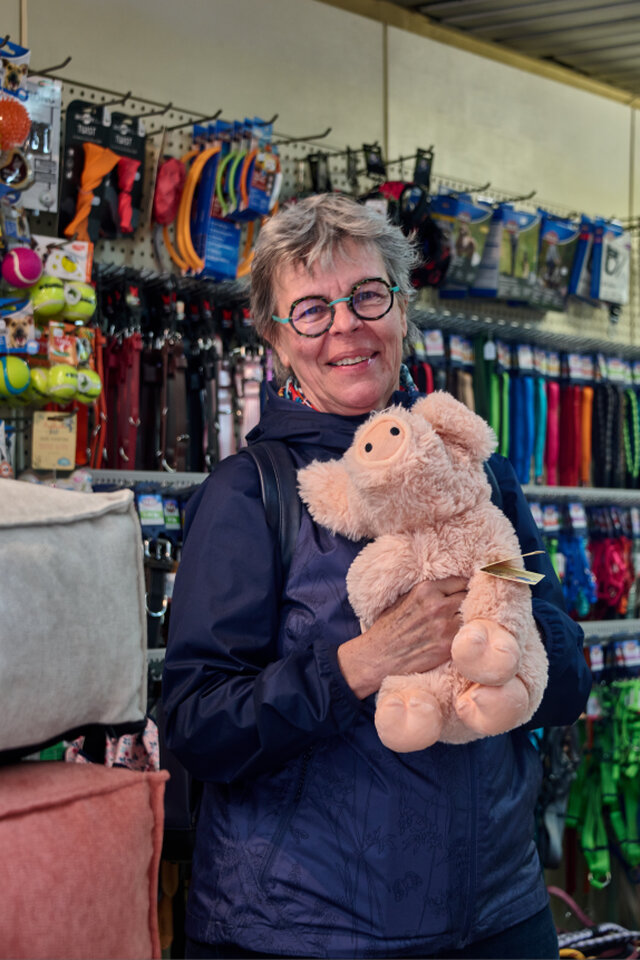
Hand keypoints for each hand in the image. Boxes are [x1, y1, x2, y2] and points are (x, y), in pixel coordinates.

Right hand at [337, 576, 468, 698]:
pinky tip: (463, 636)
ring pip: (472, 616)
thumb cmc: (388, 628)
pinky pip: (467, 635)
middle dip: (469, 602)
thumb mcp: (404, 599)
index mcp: (426, 589)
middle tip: (468, 607)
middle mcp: (438, 605)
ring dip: (470, 619)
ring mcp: (445, 626)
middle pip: (469, 597)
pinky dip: (467, 634)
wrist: (379, 657)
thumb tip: (448, 588)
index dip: (464, 588)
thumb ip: (427, 593)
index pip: (460, 581)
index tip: (467, 592)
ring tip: (467, 622)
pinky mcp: (449, 646)